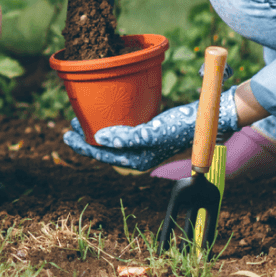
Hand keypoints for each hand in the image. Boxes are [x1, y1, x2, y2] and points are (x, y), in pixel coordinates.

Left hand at [61, 87, 239, 169]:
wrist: (208, 119)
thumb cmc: (181, 127)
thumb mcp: (152, 132)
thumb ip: (127, 137)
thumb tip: (100, 139)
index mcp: (139, 160)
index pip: (104, 156)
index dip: (84, 147)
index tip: (68, 134)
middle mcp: (140, 155)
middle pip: (106, 150)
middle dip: (86, 140)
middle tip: (69, 127)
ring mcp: (145, 145)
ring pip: (113, 141)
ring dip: (96, 132)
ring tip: (82, 121)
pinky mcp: (150, 133)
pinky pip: (124, 132)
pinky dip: (111, 126)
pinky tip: (106, 116)